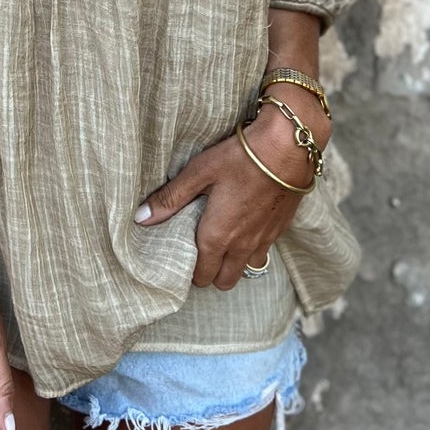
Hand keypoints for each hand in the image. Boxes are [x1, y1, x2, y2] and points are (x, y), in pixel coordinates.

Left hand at [132, 93, 330, 289]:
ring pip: (246, 269)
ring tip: (225, 239)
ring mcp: (264, 240)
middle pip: (224, 281)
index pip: (201, 276)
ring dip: (234, 262)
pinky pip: (264, 251)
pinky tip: (246, 224)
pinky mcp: (281, 229)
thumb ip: (170, 198)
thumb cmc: (240, 157)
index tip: (183, 254)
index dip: (190, 270)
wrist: (288, 148)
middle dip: (211, 273)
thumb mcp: (199, 172)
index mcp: (217, 236)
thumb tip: (140, 219)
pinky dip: (253, 247)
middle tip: (201, 250)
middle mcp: (242, 246)